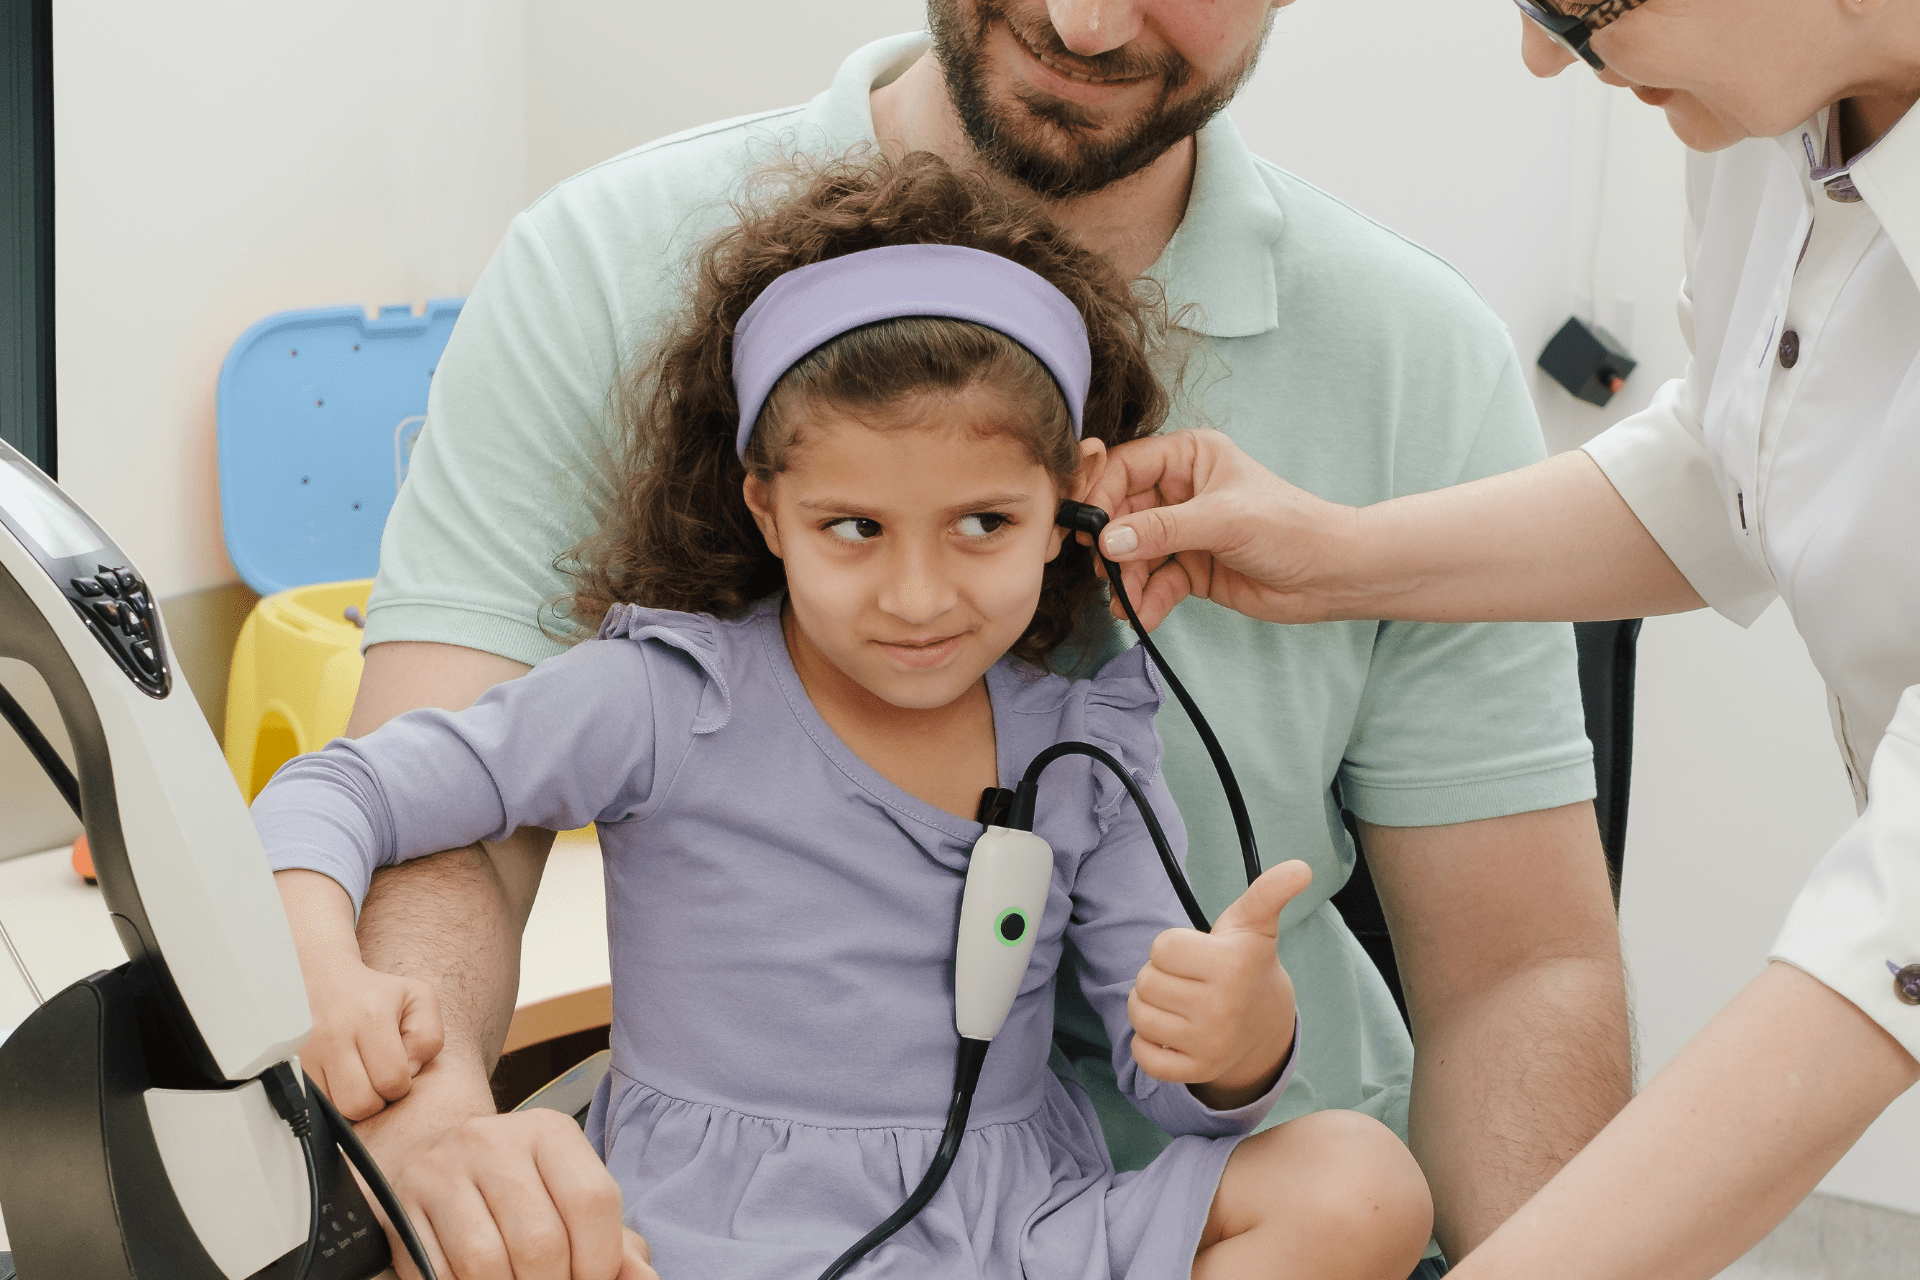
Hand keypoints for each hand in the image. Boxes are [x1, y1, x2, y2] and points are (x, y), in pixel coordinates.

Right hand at [276, 868, 445, 1120]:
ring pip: (334, 1110)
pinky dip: (329, 1099)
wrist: (320, 976)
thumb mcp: (417, 999)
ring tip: (357, 1077)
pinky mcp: (287, 1065)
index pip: (392, 1080)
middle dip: (376, 1100)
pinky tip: (337, 1079)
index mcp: (370, 1017)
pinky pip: (313, 1104)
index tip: (396, 1071)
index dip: (400, 1086)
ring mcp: (306, 1052)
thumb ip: (429, 1036)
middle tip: (376, 1081)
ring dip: (350, 1102)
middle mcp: (334, 1035)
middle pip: (360, 1104)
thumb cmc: (374, 992)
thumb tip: (411, 1071)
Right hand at [372, 1107, 657, 1279]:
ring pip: (487, 1263)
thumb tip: (644, 1276)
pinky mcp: (402, 1203)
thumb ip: (612, 1240)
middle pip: (541, 1242)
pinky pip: (439, 1273)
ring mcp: (443, 1169)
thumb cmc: (516, 1185)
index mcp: (549, 1132)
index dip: (600, 1261)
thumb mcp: (567, 1193)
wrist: (429, 1149)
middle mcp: (494, 1140)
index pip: (593, 1201)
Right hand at [1082, 431, 1359, 630]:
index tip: (1087, 528)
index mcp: (1189, 457)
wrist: (1330, 576)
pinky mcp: (1189, 567)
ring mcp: (1183, 531)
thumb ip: (1163, 530)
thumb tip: (1109, 541)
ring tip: (1127, 602)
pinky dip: (1145, 599)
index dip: (1101, 494)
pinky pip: (1153, 581)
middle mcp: (1180, 490)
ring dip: (1126, 579)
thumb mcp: (1223, 520)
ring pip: (1133, 552)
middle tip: (1105, 571)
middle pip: (1122, 513)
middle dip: (1113, 546)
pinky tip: (1144, 616)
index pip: (1126, 466)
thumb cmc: (1290, 529)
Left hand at [1127, 859, 1311, 1107]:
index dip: (1174, 947)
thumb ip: (1268, 892)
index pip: (1161, 947)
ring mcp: (1209, 1044)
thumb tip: (1300, 867)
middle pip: (1145, 980)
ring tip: (1178, 1001)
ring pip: (1138, 1015)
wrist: (1266, 1022)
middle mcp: (1222, 1009)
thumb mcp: (1255, 924)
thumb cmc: (1247, 962)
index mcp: (1233, 966)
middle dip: (1160, 975)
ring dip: (1149, 1005)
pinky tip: (1171, 1032)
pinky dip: (1147, 1043)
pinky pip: (1144, 1056)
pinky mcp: (1196, 1071)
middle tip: (1189, 980)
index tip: (1199, 954)